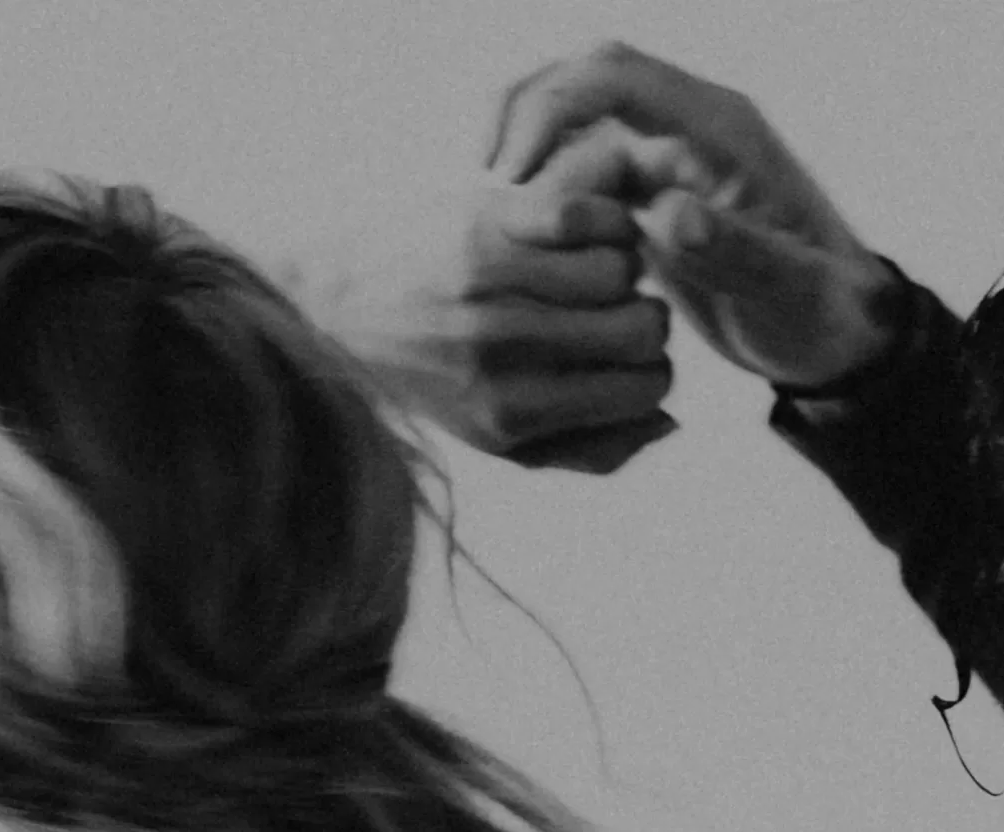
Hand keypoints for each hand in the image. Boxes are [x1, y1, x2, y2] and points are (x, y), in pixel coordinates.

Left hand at [290, 174, 674, 471]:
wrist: (333, 316)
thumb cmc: (434, 385)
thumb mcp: (510, 444)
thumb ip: (595, 448)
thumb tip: (670, 419)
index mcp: (518, 411)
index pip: (649, 387)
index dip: (654, 372)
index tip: (629, 361)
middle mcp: (507, 349)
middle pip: (645, 327)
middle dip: (647, 320)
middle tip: (618, 313)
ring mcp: (494, 281)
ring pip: (622, 267)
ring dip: (622, 265)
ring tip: (593, 271)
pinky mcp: (482, 220)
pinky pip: (582, 213)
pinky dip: (596, 216)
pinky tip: (577, 231)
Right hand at [487, 43, 907, 390]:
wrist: (842, 336)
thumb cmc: (826, 315)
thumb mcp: (788, 292)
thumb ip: (735, 250)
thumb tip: (669, 216)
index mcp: (720, 130)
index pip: (614, 75)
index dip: (549, 108)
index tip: (510, 177)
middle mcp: (688, 132)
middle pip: (581, 87)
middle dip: (523, 129)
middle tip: (488, 203)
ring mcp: (667, 164)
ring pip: (575, 133)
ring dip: (532, 170)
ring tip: (501, 233)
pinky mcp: (651, 202)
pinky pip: (583, 178)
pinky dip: (549, 204)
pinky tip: (526, 251)